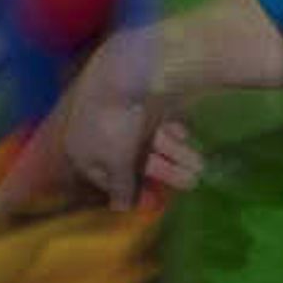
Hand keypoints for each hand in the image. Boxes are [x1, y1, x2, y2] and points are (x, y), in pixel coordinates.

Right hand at [58, 25, 196, 208]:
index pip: (107, 177)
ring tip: (199, 165)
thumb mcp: (116, 162)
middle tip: (192, 181)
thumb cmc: (114, 124)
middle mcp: (99, 132)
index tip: (157, 201)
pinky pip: (158, 122)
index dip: (133, 190)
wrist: (128, 72)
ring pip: (150, 142)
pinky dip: (173, 131)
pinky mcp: (141, 99)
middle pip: (134, 159)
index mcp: (83, 148)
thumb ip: (120, 186)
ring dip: (176, 156)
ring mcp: (120, 114)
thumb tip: (119, 210)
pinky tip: (186, 136)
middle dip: (164, 172)